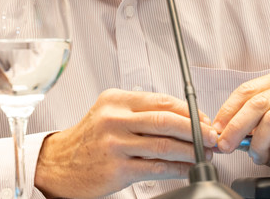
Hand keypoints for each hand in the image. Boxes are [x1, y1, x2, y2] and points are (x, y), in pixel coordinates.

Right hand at [34, 89, 216, 197]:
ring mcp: (115, 144)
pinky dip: (177, 168)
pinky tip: (186, 168)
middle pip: (166, 120)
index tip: (204, 120)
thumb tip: (183, 118)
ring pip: (164, 144)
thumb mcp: (110, 115)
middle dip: (196, 129)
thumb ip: (141, 113)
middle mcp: (115, 119)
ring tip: (204, 154)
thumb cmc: (88, 141)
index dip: (189, 111)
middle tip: (212, 136)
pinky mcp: (117, 168)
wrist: (57, 165)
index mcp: (116, 100)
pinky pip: (156, 167)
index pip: (162, 101)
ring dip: (191, 150)